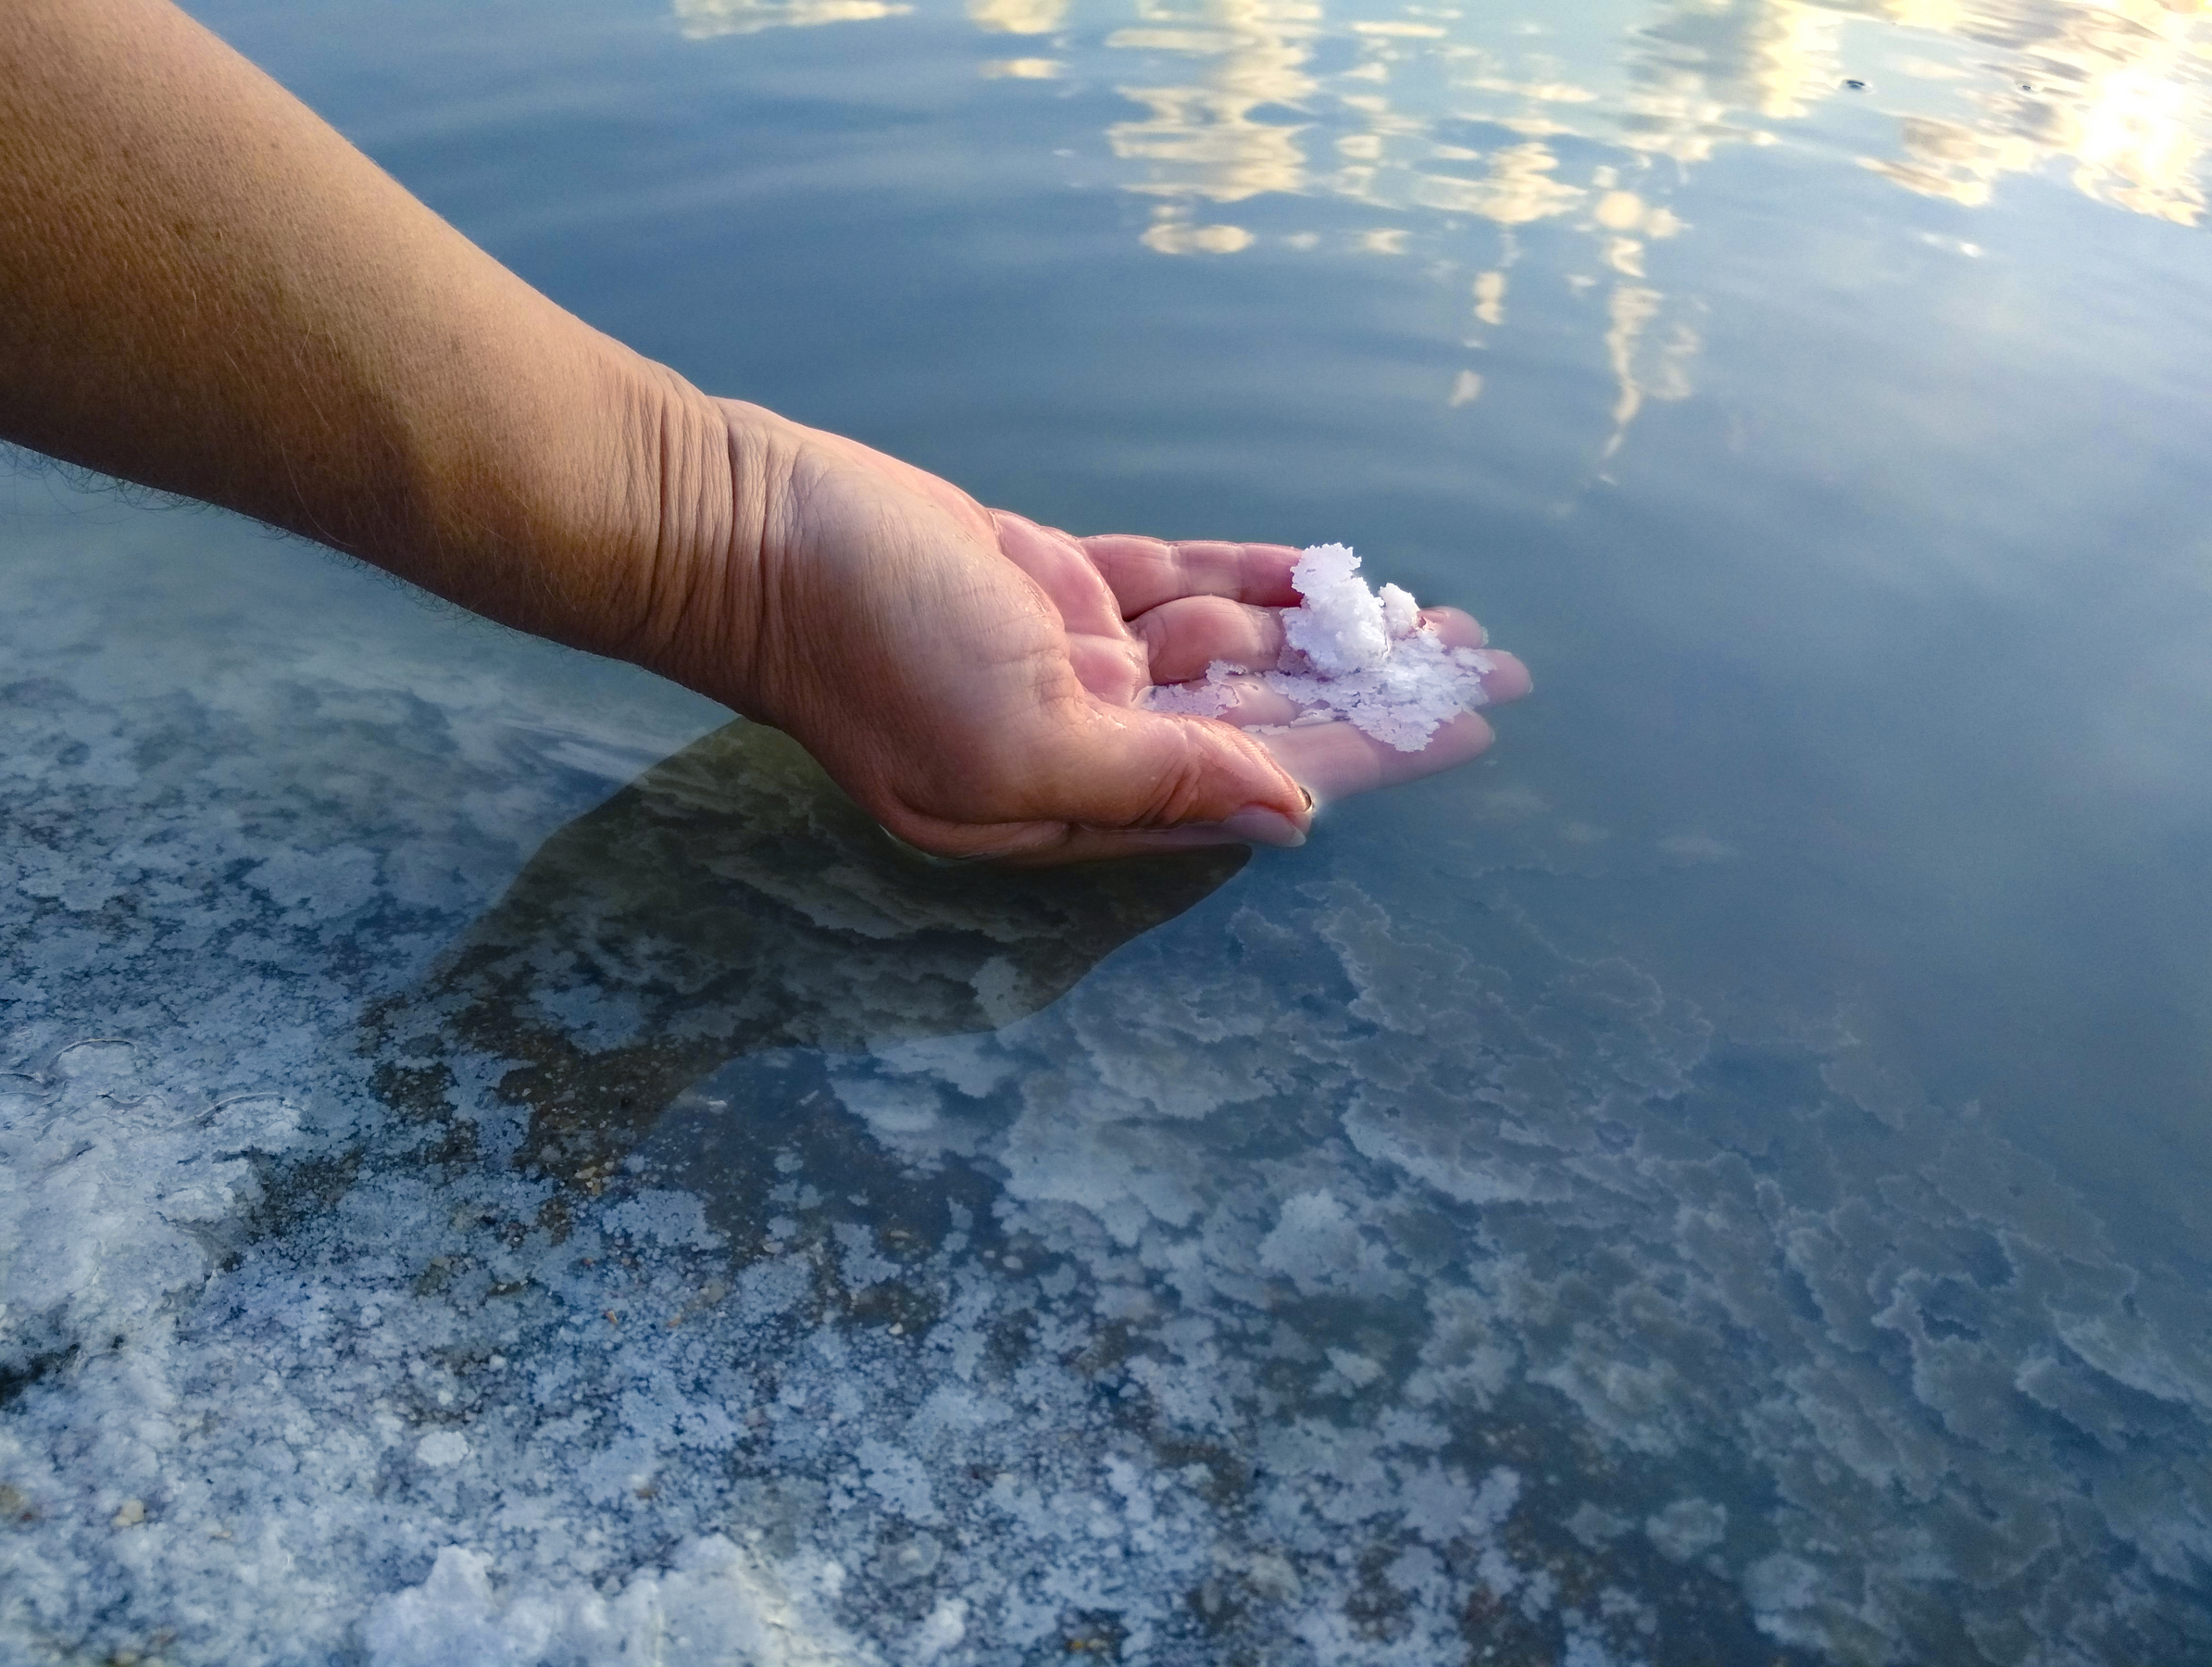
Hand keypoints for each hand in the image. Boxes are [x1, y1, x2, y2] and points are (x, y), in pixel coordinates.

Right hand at [640, 401, 1529, 864]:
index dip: (1368, 751)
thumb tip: (1293, 817)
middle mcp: (1086, 739)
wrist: (750, 534)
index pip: (1257, 780)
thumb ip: (1159, 783)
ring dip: (1324, 632)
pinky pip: (1175, 584)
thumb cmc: (871, 648)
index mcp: (1081, 800)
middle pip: (1260, 719)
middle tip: (1484, 666)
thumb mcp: (1018, 740)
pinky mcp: (1049, 583)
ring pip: (1228, 650)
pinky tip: (1321, 575)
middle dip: (1371, 693)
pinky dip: (1247, 579)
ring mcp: (1067, 659)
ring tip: (1430, 617)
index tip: (1465, 727)